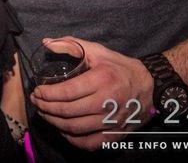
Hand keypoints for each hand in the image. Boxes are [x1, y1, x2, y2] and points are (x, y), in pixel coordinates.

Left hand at [29, 37, 153, 150]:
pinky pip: (89, 143)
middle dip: (46, 108)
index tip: (37, 91)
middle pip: (67, 112)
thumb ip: (71, 45)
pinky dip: (72, 139)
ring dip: (54, 123)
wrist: (151, 86)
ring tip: (45, 113)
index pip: (66, 92)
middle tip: (36, 102)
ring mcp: (111, 121)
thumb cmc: (120, 67)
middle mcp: (107, 102)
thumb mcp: (98, 51)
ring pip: (75, 129)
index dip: (47, 94)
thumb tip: (46, 42)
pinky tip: (63, 130)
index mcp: (101, 80)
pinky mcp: (115, 134)